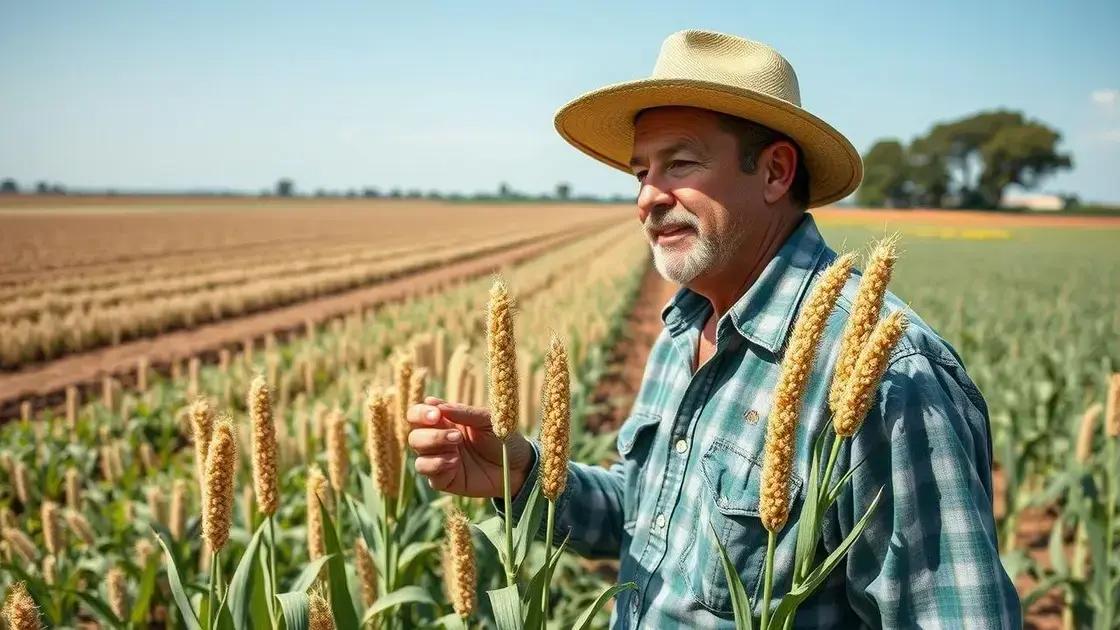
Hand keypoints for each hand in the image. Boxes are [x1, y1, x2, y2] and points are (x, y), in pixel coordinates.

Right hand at [406, 396, 533, 498]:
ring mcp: (440, 461)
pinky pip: (430, 476)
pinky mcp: (445, 480)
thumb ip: (463, 413)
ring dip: (434, 450)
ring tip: (457, 448)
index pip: (418, 414)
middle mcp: (438, 441)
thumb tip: (435, 404)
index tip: (436, 415)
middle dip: (431, 435)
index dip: (421, 413)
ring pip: (418, 456)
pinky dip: (438, 467)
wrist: (517, 466)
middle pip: (414, 436)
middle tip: (456, 436)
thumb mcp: (487, 420)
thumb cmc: (502, 438)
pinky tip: (455, 463)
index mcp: (445, 421)